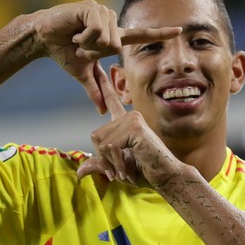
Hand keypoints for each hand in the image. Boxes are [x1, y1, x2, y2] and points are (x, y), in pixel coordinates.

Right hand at [33, 1, 180, 113]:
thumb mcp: (82, 74)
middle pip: (117, 46)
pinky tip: (73, 31)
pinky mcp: (92, 7)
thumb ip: (95, 90)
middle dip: (95, 54)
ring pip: (107, 39)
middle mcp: (111, 23)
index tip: (180, 31)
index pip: (141, 35)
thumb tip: (102, 111)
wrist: (42, 39)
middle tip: (80, 49)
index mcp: (113, 36)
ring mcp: (102, 12)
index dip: (160, 33)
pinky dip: (82, 37)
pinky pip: (95, 30)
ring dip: (87, 45)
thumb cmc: (63, 53)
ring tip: (76, 38)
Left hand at [76, 64, 182, 187]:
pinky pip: (111, 146)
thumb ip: (99, 165)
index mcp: (124, 122)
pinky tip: (128, 169)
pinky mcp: (135, 128)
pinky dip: (117, 163)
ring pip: (102, 143)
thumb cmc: (143, 172)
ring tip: (125, 170)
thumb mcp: (115, 168)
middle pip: (96, 136)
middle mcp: (128, 117)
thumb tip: (80, 172)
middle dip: (103, 159)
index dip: (103, 84)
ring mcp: (132, 120)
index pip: (111, 100)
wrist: (164, 177)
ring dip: (111, 163)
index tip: (97, 67)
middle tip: (118, 172)